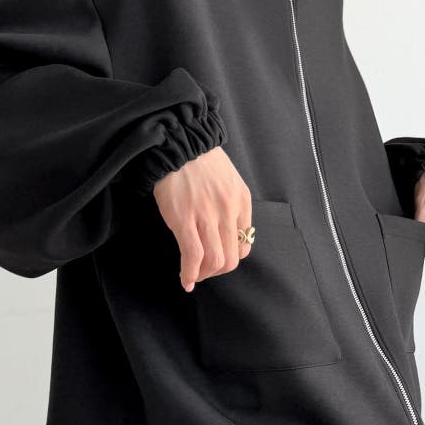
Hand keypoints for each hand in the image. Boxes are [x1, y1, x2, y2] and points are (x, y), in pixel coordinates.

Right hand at [152, 146, 252, 292]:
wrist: (179, 144)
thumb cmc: (201, 162)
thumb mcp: (229, 182)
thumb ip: (232, 208)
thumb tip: (229, 238)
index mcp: (241, 201)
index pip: (245, 244)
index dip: (231, 258)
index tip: (218, 260)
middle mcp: (228, 211)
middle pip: (232, 258)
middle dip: (218, 271)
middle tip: (205, 271)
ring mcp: (207, 216)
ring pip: (215, 261)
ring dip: (204, 275)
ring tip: (194, 275)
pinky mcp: (184, 219)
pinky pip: (193, 255)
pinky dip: (190, 273)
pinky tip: (185, 279)